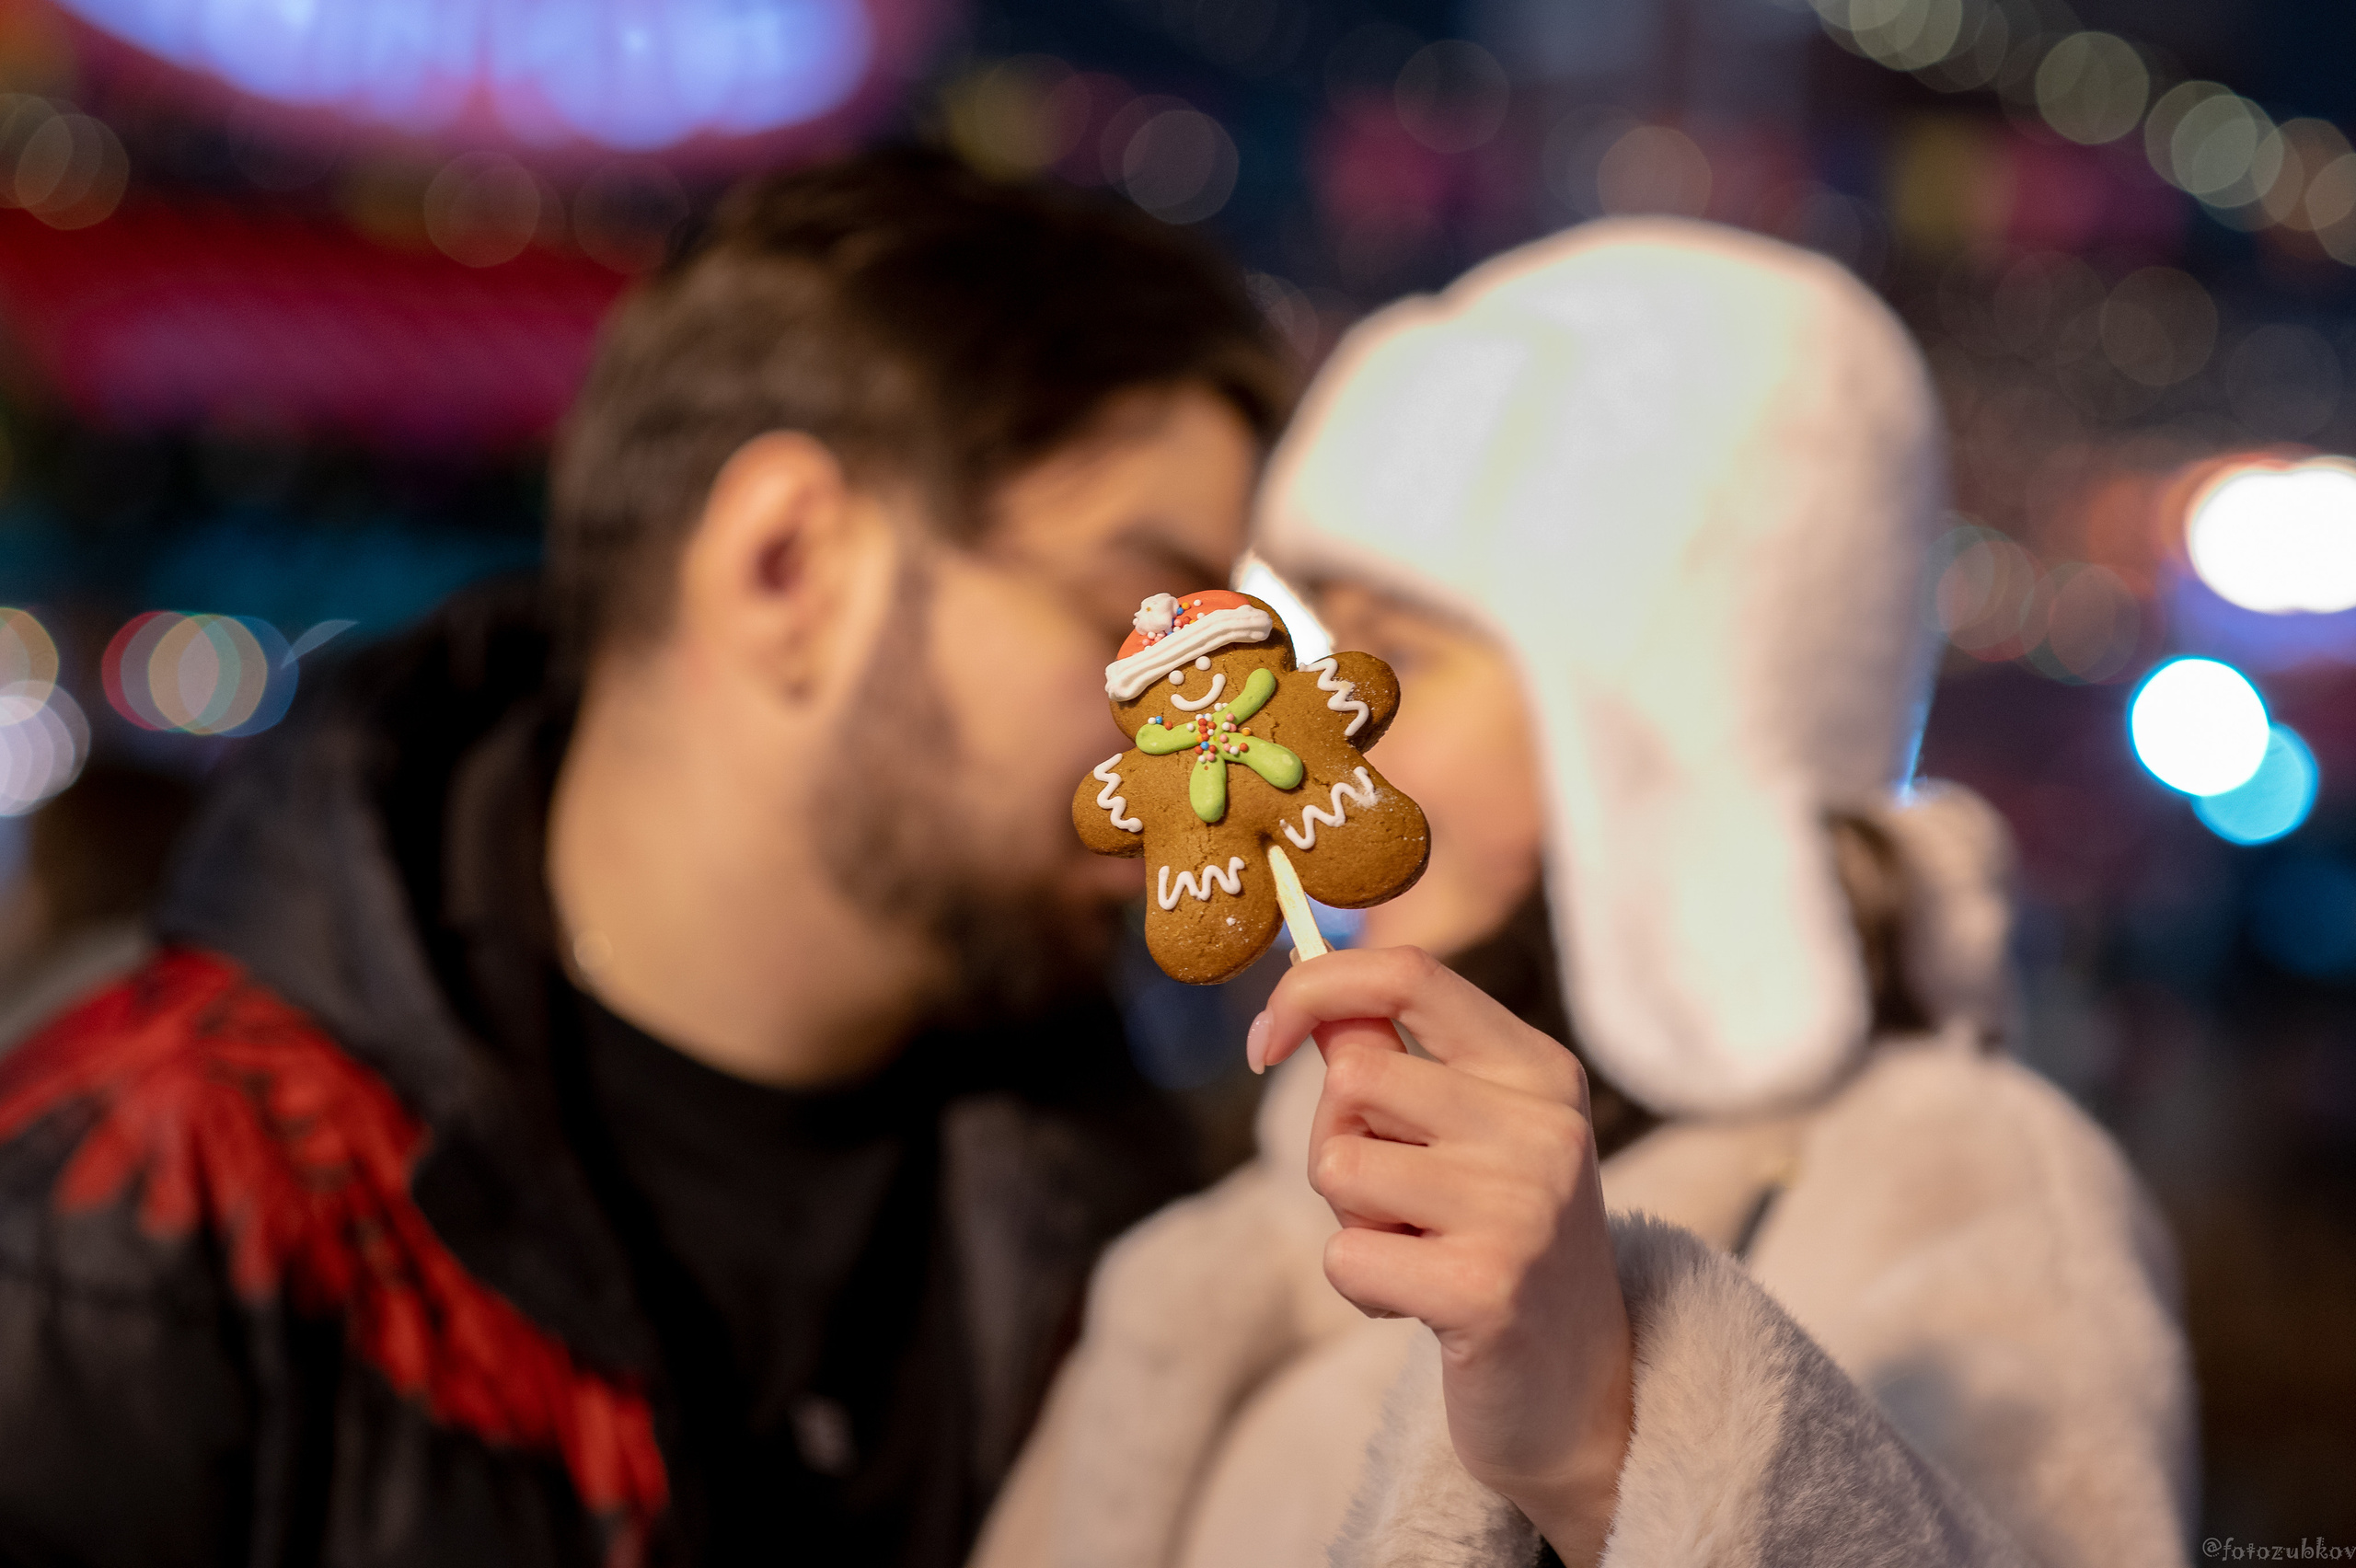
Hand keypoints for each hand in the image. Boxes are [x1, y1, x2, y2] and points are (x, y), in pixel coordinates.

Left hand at [1248, 947, 1632, 1566]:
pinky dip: (1360, 1284)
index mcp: (1540, 1070)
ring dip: (1351, 1218)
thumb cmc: (1499, 1241)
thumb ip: (1394, 1063)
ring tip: (1419, 1249)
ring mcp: (1521, 1208)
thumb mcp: (1468, 1135)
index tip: (1265, 1038)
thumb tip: (1308, 999)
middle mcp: (1543, 1127)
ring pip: (1339, 1165)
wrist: (1578, 1388)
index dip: (1314, 989)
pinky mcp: (1486, 1289)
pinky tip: (1422, 1303)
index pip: (1409, 975)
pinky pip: (1345, 1255)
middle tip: (1394, 1201)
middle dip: (1336, 1140)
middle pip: (1353, 1079)